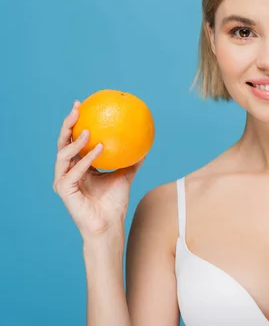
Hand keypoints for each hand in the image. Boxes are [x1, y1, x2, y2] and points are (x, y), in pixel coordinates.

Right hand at [53, 100, 144, 240]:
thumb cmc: (114, 203)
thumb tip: (144, 144)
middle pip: (62, 143)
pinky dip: (86, 160)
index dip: (74, 122)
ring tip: (88, 130)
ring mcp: (64, 181)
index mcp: (78, 166)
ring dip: (75, 142)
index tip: (81, 105)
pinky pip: (74, 172)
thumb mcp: (125, 176)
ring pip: (62, 155)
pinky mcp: (64, 191)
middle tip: (76, 109)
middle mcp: (67, 171)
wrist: (110, 225)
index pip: (72, 140)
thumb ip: (131, 160)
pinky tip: (98, 149)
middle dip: (67, 125)